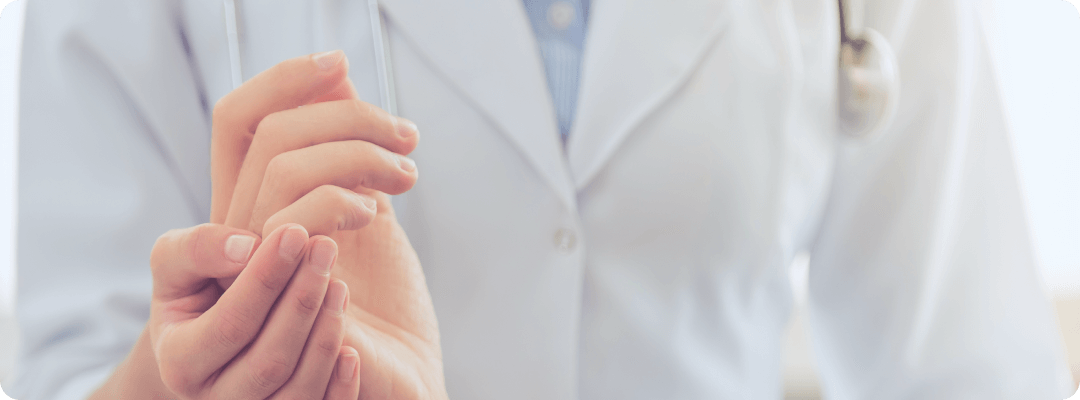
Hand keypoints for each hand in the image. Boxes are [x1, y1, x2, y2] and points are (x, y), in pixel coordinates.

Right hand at [148, 223, 362, 398]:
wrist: (216, 320)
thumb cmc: (199, 284)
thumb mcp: (179, 261)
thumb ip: (197, 248)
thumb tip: (244, 248)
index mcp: (179, 361)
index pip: (231, 324)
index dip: (265, 279)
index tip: (295, 232)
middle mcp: (216, 397)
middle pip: (269, 363)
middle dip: (301, 303)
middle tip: (327, 249)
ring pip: (296, 392)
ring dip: (325, 339)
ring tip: (340, 286)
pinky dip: (339, 388)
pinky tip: (352, 354)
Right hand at [210, 50, 447, 398]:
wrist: (400, 381)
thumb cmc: (380, 301)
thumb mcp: (364, 211)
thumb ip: (345, 153)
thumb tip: (338, 76)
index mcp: (259, 210)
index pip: (239, 122)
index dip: (282, 80)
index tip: (341, 63)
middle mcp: (244, 240)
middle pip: (273, 142)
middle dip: (351, 125)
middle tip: (408, 140)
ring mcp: (255, 277)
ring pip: (284, 183)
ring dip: (355, 168)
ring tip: (402, 184)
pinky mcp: (279, 317)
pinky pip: (298, 240)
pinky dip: (342, 210)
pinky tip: (376, 222)